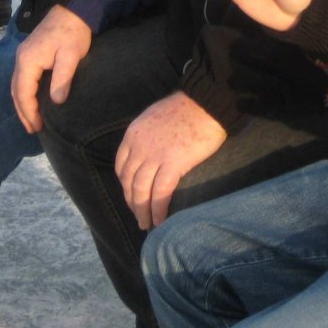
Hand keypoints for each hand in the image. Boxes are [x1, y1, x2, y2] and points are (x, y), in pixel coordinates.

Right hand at [11, 5, 92, 133]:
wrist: (75, 9)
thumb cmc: (74, 33)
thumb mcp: (70, 56)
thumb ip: (62, 78)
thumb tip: (56, 102)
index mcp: (28, 60)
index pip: (23, 92)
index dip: (29, 111)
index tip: (38, 127)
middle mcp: (21, 58)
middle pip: (16, 90)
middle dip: (23, 111)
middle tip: (32, 129)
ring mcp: (24, 54)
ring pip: (18, 84)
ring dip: (23, 103)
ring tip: (31, 119)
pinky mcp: (31, 52)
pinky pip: (23, 78)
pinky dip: (25, 92)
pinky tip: (32, 100)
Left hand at [115, 92, 225, 229]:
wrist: (206, 103)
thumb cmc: (187, 108)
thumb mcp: (154, 117)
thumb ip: (146, 135)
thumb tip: (149, 153)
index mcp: (133, 134)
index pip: (121, 166)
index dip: (125, 185)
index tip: (132, 196)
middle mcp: (139, 146)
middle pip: (129, 181)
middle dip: (132, 202)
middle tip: (139, 217)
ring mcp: (154, 156)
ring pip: (141, 191)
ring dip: (142, 211)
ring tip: (146, 224)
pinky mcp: (172, 164)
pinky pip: (160, 193)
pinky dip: (157, 209)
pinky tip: (160, 220)